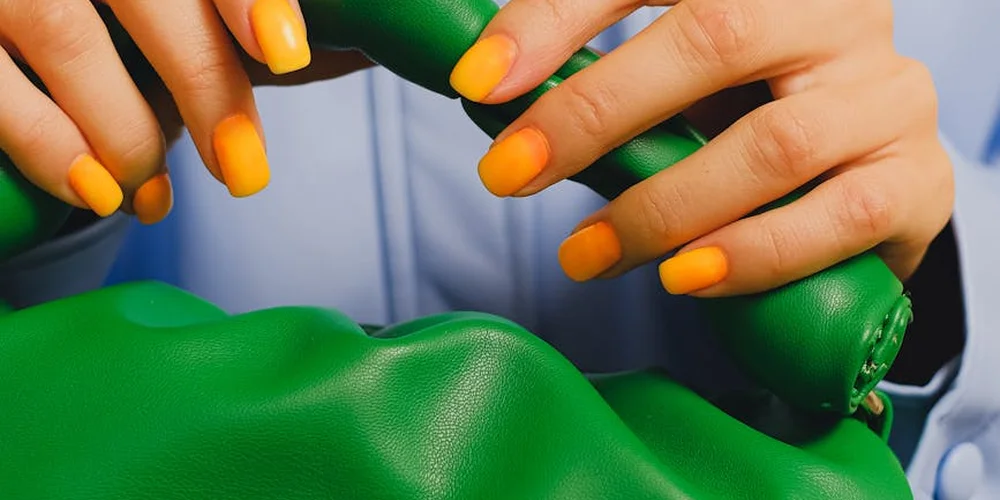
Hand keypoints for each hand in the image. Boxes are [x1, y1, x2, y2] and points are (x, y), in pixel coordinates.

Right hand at [0, 0, 369, 224]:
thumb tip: (353, 46)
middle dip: (204, 82)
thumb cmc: (115, 16)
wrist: (12, 15)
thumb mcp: (176, 5)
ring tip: (156, 197)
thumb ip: (240, 17)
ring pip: (66, 33)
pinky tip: (96, 192)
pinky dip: (48, 146)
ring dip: (127, 132)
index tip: (288, 52)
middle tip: (244, 171)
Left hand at [449, 0, 953, 296]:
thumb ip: (609, 68)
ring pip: (771, 145)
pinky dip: (750, 256)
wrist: (855, 170)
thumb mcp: (678, 72)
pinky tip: (681, 277)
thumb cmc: (744, 111)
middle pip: (715, 38)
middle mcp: (838, 13)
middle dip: (595, 113)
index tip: (480, 80)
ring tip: (582, 255)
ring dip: (659, 209)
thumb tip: (487, 91)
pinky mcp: (916, 180)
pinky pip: (837, 221)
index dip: (556, 15)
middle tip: (509, 174)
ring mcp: (886, 94)